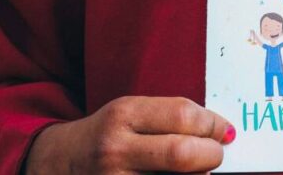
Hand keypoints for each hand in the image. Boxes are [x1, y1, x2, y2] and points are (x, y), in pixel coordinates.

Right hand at [25, 96, 234, 173]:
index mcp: (124, 115)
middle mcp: (116, 149)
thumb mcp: (130, 113)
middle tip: (217, 153)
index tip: (224, 131)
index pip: (183, 115)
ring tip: (198, 170)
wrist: (58, 163)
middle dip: (212, 154)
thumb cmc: (106, 135)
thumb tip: (220, 131)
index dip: (213, 124)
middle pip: (182, 153)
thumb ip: (169, 117)